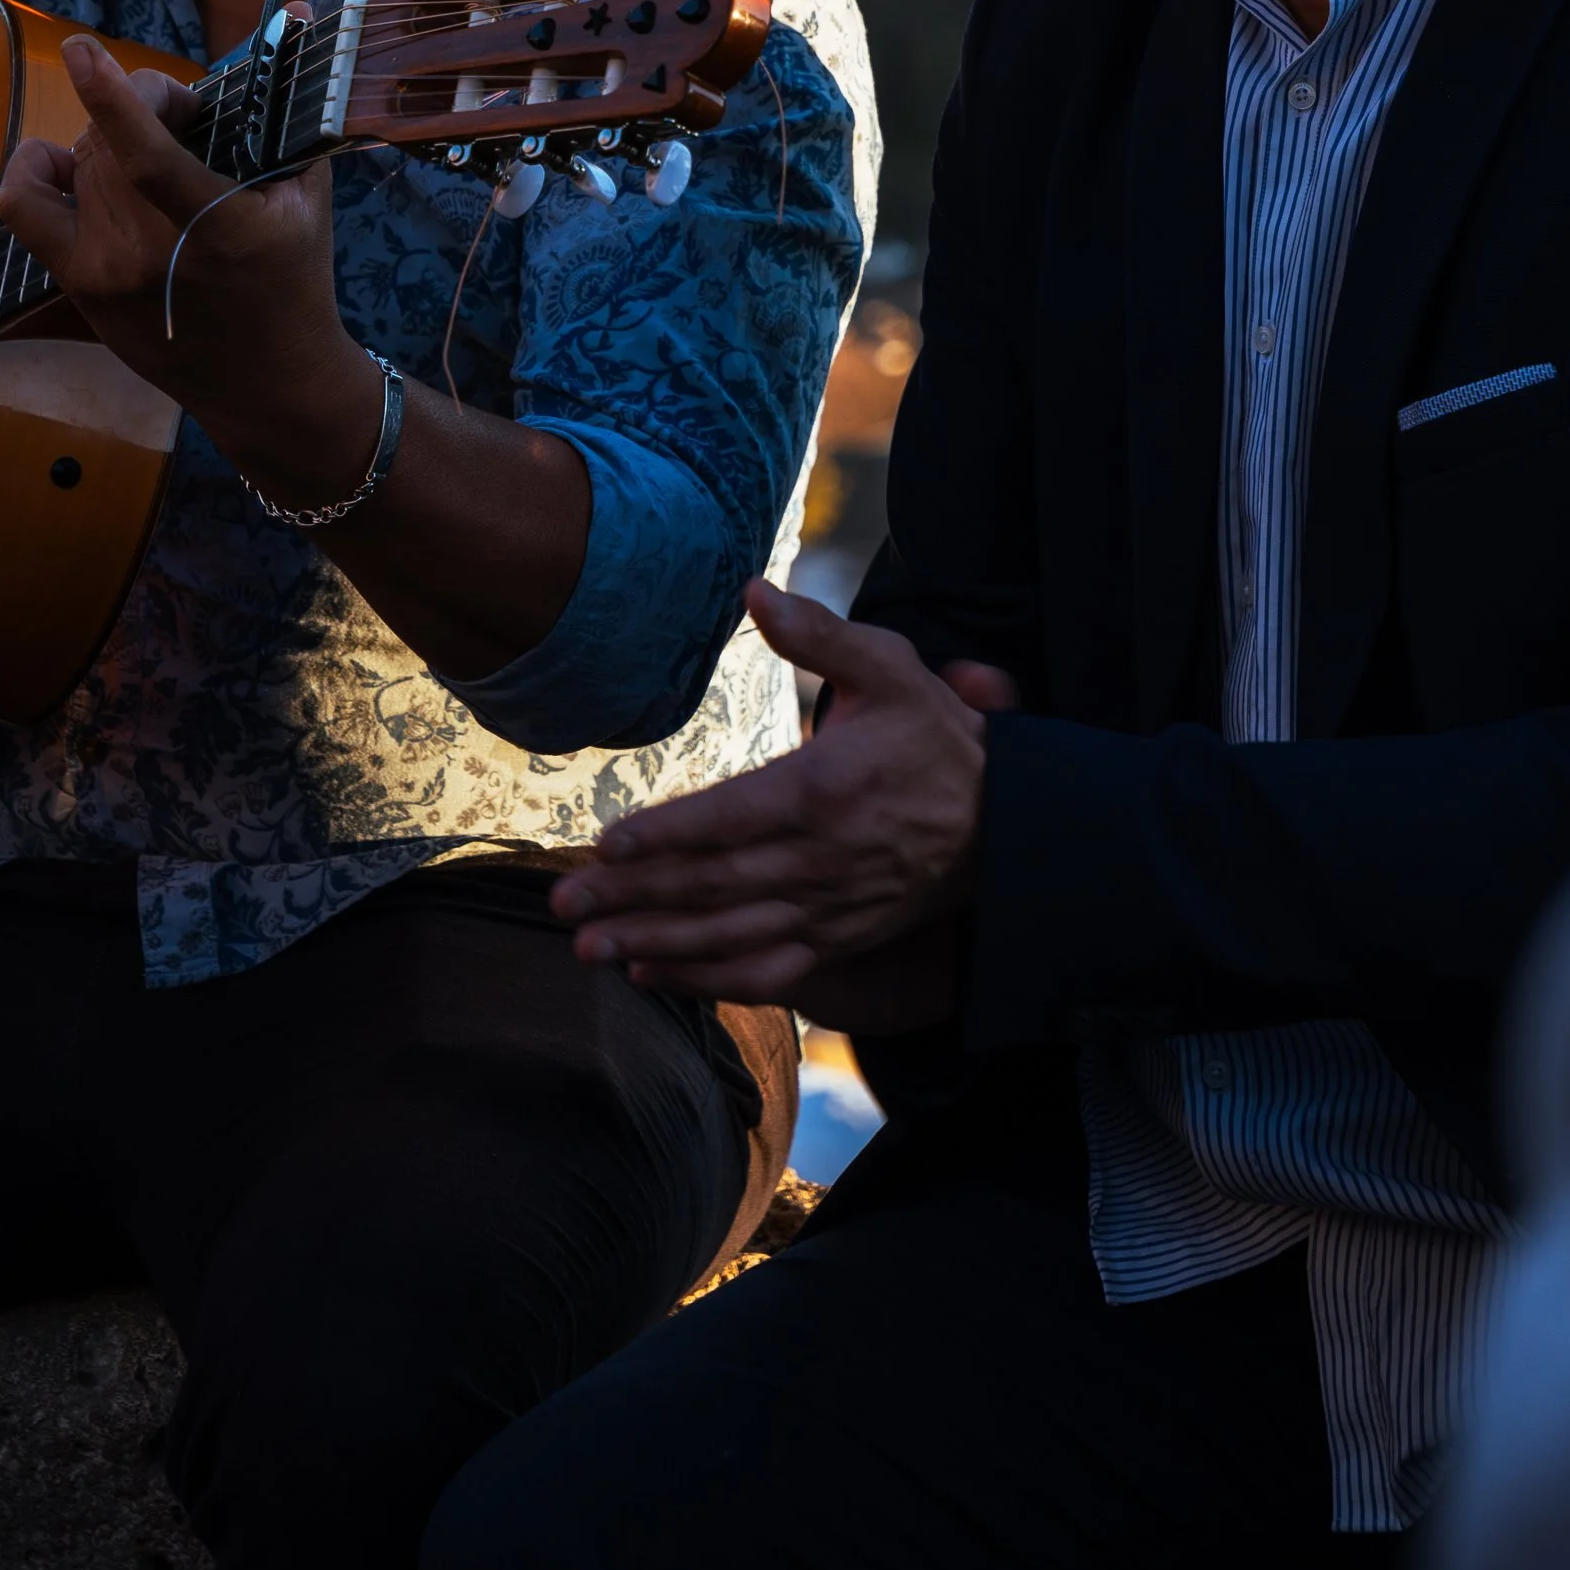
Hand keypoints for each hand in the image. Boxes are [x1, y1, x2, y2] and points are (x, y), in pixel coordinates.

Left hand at [0, 36, 382, 486]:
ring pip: (80, 164)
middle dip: (144, 113)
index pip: (145, 156)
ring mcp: (104, 274)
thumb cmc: (296, 282)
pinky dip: (34, 170)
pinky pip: (24, 206)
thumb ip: (291, 103)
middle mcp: (148, 254)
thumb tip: (297, 5)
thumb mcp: (307, 194)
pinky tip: (66, 164)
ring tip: (149, 157)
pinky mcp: (77, 287)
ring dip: (110, 142)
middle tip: (188, 126)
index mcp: (215, 229)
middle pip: (112, 144)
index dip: (111, 95)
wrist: (268, 386)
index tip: (82, 49)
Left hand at [549, 584, 1020, 1003]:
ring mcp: (827, 910)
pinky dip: (705, 979)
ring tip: (587, 947)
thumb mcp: (892, 668)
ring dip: (654, 943)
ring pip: (728, 936)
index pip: (729, 819)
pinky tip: (650, 973)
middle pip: (713, 885)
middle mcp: (820, 860)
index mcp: (823, 791)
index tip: (608, 843)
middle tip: (564, 902)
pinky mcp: (836, 941)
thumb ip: (819, 634)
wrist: (1005, 824)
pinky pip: (763, 971)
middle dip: (634, 896)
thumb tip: (753, 590)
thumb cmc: (936, 739)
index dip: (666, 835)